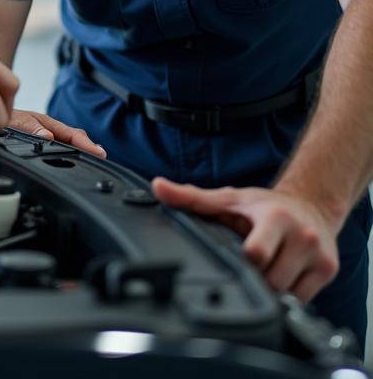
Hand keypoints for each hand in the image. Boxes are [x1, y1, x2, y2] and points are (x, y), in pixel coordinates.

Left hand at [8, 109, 106, 157]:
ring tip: (93, 158)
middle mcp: (48, 128)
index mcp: (46, 123)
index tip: (100, 153)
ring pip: (68, 141)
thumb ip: (32, 129)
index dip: (87, 144)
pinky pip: (59, 146)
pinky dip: (70, 151)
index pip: (72, 134)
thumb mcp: (16, 123)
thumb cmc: (3, 118)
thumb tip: (49, 137)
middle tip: (102, 158)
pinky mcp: (40, 141)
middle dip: (88, 146)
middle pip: (74, 137)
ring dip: (80, 148)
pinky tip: (72, 159)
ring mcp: (46, 135)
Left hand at [152, 178, 338, 302]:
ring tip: (263, 268)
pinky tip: (279, 275)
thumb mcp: (229, 199)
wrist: (311, 206)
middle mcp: (302, 236)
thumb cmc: (264, 205)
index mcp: (275, 217)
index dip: (240, 261)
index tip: (233, 255)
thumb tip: (158, 187)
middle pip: (270, 279)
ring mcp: (318, 255)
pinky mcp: (329, 271)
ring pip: (286, 293)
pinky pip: (302, 299)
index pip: (256, 254)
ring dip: (270, 288)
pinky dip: (287, 294)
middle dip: (254, 277)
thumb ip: (192, 198)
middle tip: (247, 263)